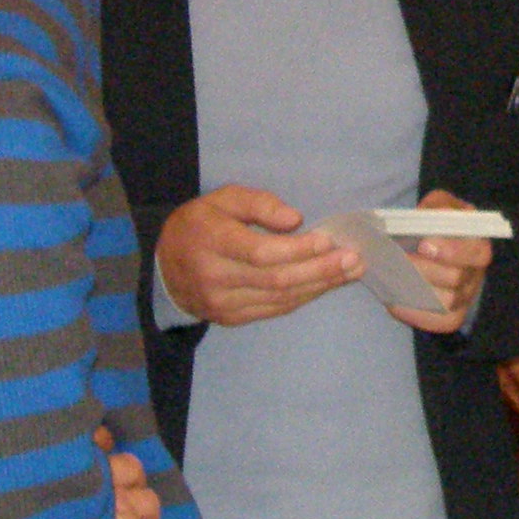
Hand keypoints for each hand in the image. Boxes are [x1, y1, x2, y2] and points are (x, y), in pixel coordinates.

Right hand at [156, 186, 359, 324]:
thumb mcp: (222, 199)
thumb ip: (258, 203)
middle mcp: (214, 277)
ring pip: (279, 299)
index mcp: (210, 241)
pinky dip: (304, 297)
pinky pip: (274, 310)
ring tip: (350, 272)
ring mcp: (222, 303)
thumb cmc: (200, 224)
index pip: (261, 252)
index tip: (329, 241)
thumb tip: (295, 220)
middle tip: (354, 259)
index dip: (298, 249)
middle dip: (320, 270)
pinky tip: (325, 284)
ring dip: (319, 286)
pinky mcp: (231, 318)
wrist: (165, 267)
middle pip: (276, 279)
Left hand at [390, 189, 493, 334]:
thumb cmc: (437, 226)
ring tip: (391, 276)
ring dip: (414, 289)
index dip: (452, 250)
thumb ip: (437, 205)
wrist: (430, 252)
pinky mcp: (452, 317)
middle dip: (424, 269)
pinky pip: (436, 320)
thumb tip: (425, 215)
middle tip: (397, 260)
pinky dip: (413, 311)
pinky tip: (394, 298)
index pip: (476, 252)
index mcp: (478, 245)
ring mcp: (465, 298)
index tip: (424, 244)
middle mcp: (476, 275)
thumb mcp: (440, 206)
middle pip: (456, 278)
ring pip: (445, 302)